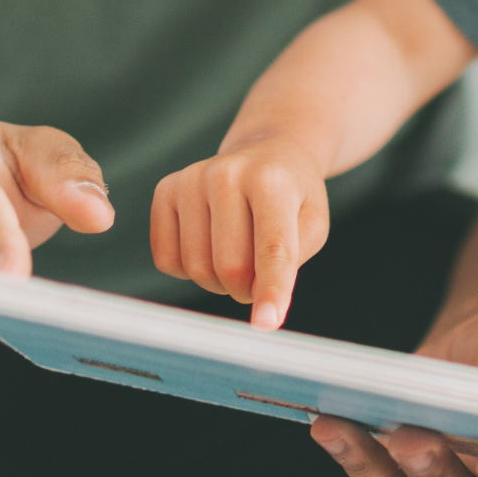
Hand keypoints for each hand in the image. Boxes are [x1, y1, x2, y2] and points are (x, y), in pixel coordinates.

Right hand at [151, 137, 330, 327]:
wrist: (267, 152)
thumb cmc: (292, 197)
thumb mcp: (312, 224)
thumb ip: (289, 262)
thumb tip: (257, 302)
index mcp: (272, 181)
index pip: (272, 248)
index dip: (271, 290)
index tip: (267, 324)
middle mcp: (226, 173)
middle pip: (230, 268)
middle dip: (248, 288)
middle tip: (260, 274)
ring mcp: (190, 179)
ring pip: (197, 269)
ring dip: (220, 282)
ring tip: (238, 256)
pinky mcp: (165, 191)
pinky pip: (167, 260)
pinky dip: (189, 270)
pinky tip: (208, 245)